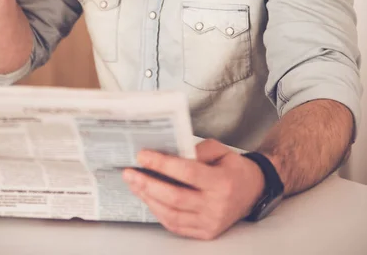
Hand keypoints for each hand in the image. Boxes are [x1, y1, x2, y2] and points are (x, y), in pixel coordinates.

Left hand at [123, 139, 265, 239]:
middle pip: (174, 197)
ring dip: (148, 199)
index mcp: (221, 182)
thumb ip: (196, 150)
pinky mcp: (205, 233)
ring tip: (134, 184)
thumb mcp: (220, 150)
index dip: (162, 164)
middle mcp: (216, 206)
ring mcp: (210, 223)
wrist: (254, 191)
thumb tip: (169, 153)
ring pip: (171, 214)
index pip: (186, 173)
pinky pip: (176, 226)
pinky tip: (148, 198)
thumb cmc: (233, 167)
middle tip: (129, 172)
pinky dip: (158, 212)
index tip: (143, 155)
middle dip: (147, 184)